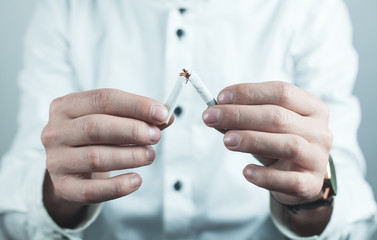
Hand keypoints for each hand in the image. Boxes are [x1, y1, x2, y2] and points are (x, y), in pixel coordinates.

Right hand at [41, 89, 170, 226]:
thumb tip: (167, 117)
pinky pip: (91, 190)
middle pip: (95, 127)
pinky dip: (117, 186)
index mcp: (67, 106)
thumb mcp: (113, 121)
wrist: (73, 168)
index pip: (103, 99)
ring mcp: (56, 160)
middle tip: (156, 136)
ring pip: (95, 157)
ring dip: (129, 156)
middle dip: (132, 130)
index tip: (162, 113)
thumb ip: (139, 118)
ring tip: (150, 155)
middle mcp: (55, 131)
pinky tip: (136, 180)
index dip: (136, 105)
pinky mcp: (63, 187)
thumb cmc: (97, 138)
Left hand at [202, 82, 332, 204]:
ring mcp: (318, 158)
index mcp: (312, 108)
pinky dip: (265, 176)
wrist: (298, 178)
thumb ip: (244, 116)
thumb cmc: (278, 143)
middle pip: (279, 117)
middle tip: (211, 117)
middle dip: (240, 115)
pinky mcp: (310, 184)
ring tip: (226, 140)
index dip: (249, 92)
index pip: (281, 92)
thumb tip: (215, 111)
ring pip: (288, 145)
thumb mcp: (264, 125)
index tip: (220, 97)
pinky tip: (246, 171)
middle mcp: (320, 131)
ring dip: (252, 140)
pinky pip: (288, 180)